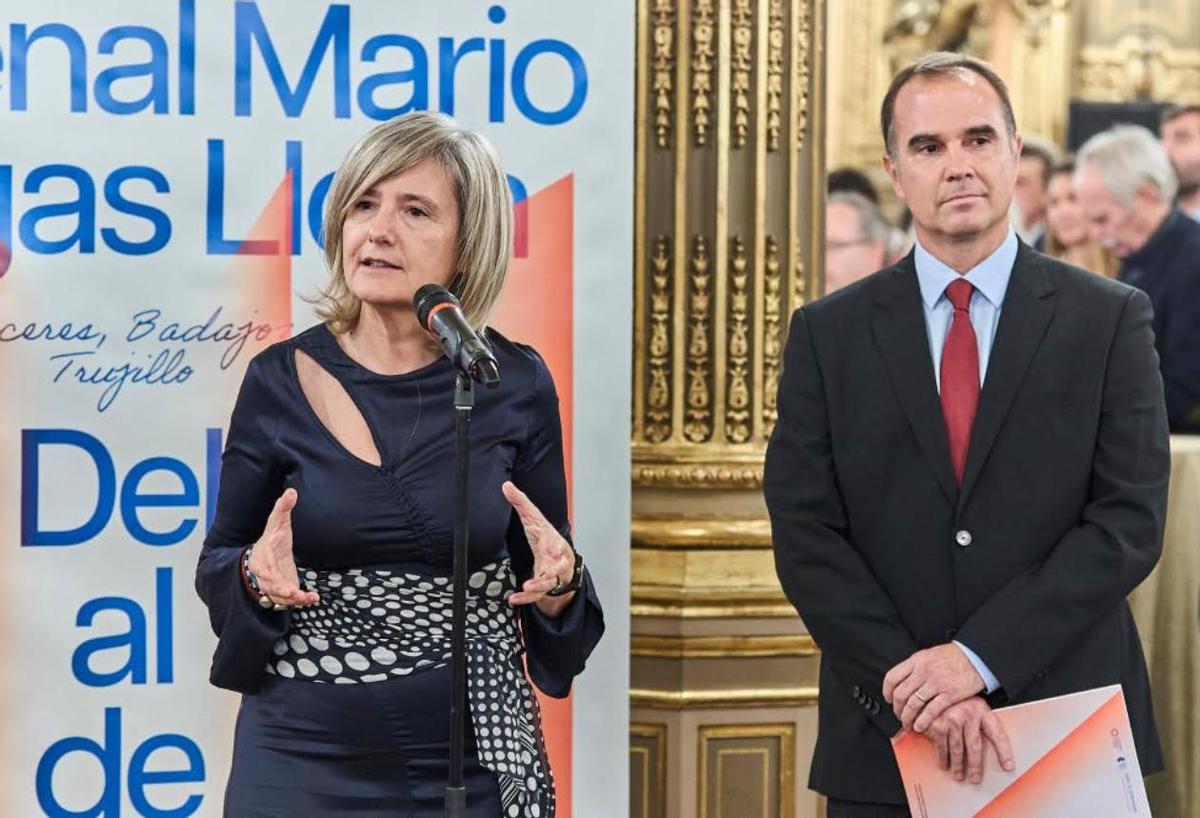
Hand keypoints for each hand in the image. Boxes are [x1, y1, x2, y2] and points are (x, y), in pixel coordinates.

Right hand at [247, 488, 318, 608]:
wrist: (266, 556)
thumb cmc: (273, 538)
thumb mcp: (277, 522)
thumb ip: (283, 508)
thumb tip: (291, 491)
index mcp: (262, 556)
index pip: (262, 565)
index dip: (266, 572)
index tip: (269, 574)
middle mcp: (265, 574)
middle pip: (269, 584)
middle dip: (278, 588)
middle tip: (290, 592)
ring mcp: (274, 584)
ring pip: (279, 596)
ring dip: (291, 599)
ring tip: (304, 597)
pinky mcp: (284, 591)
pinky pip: (291, 600)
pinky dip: (302, 600)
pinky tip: (314, 598)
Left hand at [501, 481, 575, 615]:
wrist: (561, 559)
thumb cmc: (546, 537)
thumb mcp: (533, 519)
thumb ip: (520, 502)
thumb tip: (506, 485)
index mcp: (553, 542)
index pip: (557, 543)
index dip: (556, 546)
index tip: (554, 547)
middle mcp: (556, 560)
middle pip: (556, 568)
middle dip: (550, 573)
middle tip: (537, 575)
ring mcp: (552, 575)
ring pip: (548, 584)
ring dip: (537, 587)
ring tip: (524, 589)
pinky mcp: (545, 586)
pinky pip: (537, 595)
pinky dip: (526, 599)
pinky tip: (513, 599)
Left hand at [884, 644, 984, 731]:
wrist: (976, 657)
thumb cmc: (953, 657)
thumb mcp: (928, 655)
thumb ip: (914, 667)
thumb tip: (901, 681)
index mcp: (916, 661)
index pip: (892, 678)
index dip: (887, 692)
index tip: (888, 699)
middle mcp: (923, 672)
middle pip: (900, 694)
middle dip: (897, 709)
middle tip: (898, 715)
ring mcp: (936, 683)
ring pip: (913, 704)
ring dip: (907, 717)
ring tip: (908, 723)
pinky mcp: (949, 694)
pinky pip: (931, 711)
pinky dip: (922, 721)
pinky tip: (920, 726)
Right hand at [922, 696, 1014, 783]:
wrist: (934, 686)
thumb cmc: (957, 700)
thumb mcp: (973, 706)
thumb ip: (981, 723)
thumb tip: (993, 749)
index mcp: (982, 710)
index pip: (997, 734)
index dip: (1003, 752)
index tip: (1008, 767)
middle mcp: (968, 714)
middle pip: (975, 746)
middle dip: (975, 766)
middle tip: (975, 778)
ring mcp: (951, 719)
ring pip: (957, 749)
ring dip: (958, 765)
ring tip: (959, 775)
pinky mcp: (936, 723)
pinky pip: (941, 746)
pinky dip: (943, 758)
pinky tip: (945, 764)